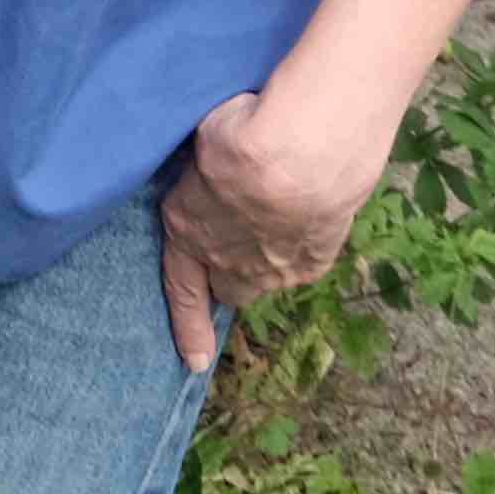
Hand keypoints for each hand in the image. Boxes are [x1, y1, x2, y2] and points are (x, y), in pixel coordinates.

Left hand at [154, 84, 385, 369]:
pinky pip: (301, 262)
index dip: (187, 325)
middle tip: (236, 241)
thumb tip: (210, 160)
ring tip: (278, 218)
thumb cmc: (238, 132)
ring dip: (266, 258)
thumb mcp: (201, 143)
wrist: (299, 153)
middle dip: (226, 273)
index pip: (182, 290)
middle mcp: (225, 260)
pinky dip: (302, 244)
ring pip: (264, 278)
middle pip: (226, 286)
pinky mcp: (312, 263)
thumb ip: (203, 167)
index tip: (193, 361)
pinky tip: (308, 215)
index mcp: (185, 229)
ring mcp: (272, 268)